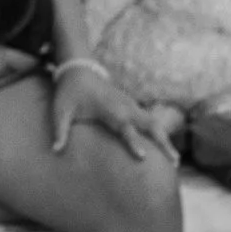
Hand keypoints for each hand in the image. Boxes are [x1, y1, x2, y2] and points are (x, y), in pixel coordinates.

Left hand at [50, 63, 177, 159]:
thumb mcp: (61, 110)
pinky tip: (166, 147)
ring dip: (165, 139)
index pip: (124, 127)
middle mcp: (124, 107)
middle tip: (174, 163)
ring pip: (154, 122)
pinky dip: (160, 132)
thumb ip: (59, 130)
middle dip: (163, 142)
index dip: (133, 142)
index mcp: (108, 109)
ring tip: (175, 161)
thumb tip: (55, 150)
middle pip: (149, 125)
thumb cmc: (69, 92)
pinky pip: (150, 119)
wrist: (80, 69)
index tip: (143, 156)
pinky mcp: (132, 105)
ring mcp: (131, 105)